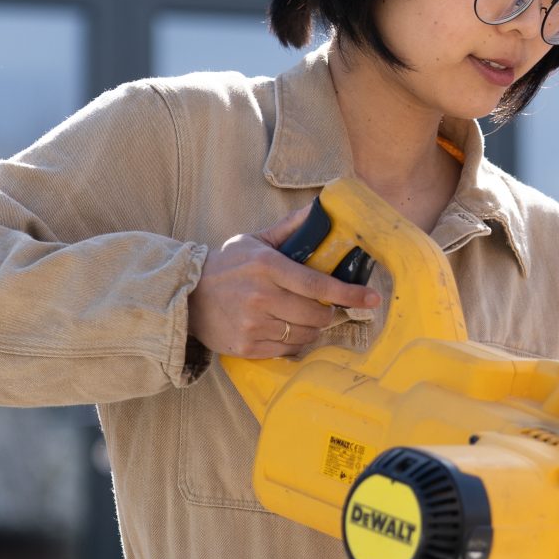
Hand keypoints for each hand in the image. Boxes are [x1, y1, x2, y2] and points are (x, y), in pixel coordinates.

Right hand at [188, 204, 380, 358]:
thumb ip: (289, 228)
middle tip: (325, 309)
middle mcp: (262, 297)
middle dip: (328, 315)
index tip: (372, 299)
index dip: (348, 294)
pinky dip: (292, 342)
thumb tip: (320, 208)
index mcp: (268, 267)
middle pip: (316, 316)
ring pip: (304, 335)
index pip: (317, 285)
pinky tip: (282, 329)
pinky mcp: (247, 346)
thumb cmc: (227, 266)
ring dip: (311, 329)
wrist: (186, 297)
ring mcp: (253, 324)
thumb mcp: (255, 240)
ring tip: (299, 318)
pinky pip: (286, 350)